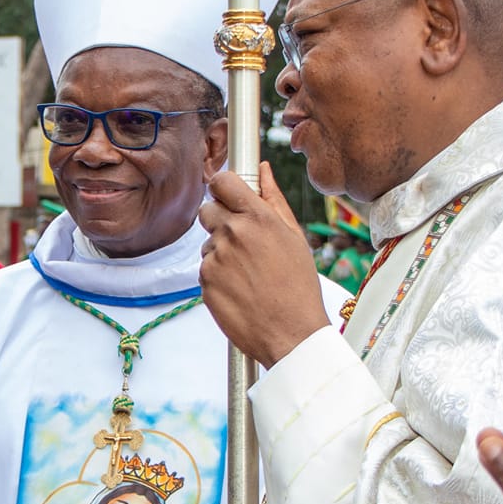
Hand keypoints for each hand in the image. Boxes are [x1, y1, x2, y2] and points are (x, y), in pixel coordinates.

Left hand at [199, 163, 328, 365]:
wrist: (291, 333)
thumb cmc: (298, 287)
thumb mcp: (294, 237)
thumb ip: (273, 199)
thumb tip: (263, 170)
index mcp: (258, 218)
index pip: (222, 181)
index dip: (223, 188)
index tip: (228, 196)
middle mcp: (233, 233)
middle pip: (208, 209)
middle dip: (220, 221)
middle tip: (242, 242)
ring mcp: (215, 258)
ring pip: (207, 242)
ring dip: (221, 252)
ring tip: (248, 273)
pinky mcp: (204, 281)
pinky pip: (205, 268)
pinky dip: (218, 275)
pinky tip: (240, 288)